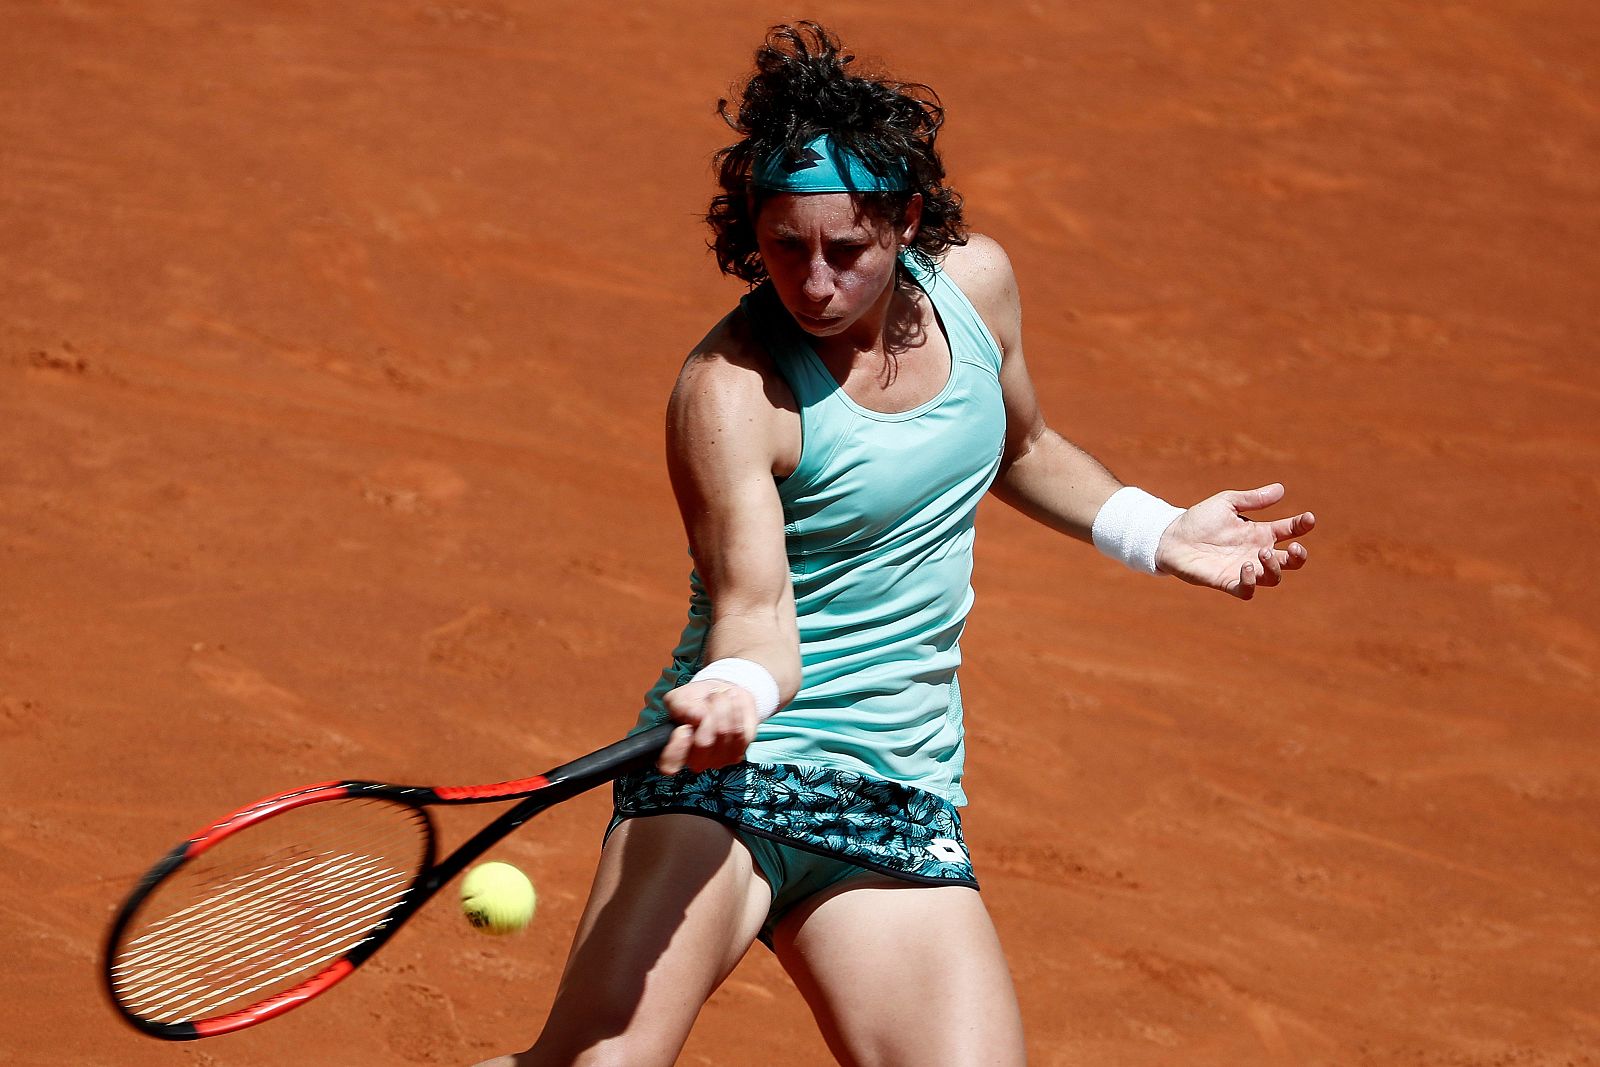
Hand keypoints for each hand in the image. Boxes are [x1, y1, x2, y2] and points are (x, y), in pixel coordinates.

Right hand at [656, 679, 758, 773]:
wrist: (722, 695)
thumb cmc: (697, 700)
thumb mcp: (680, 696)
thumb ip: (681, 705)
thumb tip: (696, 717)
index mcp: (675, 749)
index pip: (669, 764)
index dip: (677, 748)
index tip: (683, 728)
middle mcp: (696, 761)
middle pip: (704, 742)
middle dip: (710, 712)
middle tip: (711, 697)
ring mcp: (718, 761)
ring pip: (725, 733)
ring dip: (725, 707)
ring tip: (721, 697)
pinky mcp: (737, 754)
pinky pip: (741, 733)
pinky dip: (738, 713)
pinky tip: (733, 706)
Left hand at [1155, 483, 1314, 599]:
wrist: (1171, 536)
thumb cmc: (1199, 519)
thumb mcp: (1227, 502)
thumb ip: (1253, 499)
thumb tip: (1281, 489)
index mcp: (1260, 532)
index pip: (1290, 531)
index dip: (1302, 526)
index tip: (1308, 518)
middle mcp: (1256, 553)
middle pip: (1291, 561)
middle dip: (1299, 556)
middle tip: (1294, 547)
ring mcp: (1243, 569)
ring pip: (1273, 578)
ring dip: (1275, 568)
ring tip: (1263, 553)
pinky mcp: (1226, 582)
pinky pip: (1247, 591)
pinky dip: (1251, 583)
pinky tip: (1245, 567)